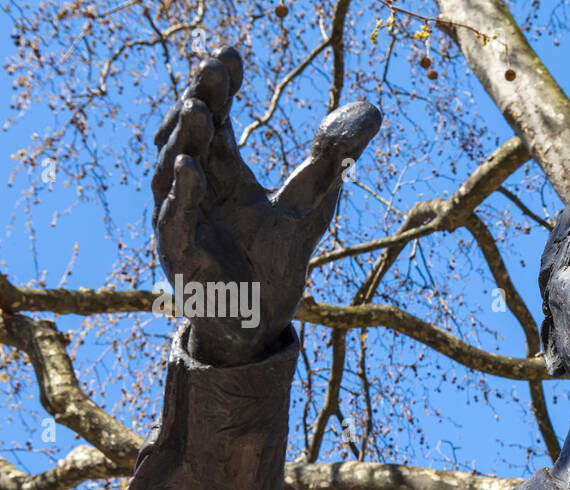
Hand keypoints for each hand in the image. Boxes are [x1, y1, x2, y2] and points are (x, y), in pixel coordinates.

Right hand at [152, 48, 381, 365]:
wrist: (256, 326)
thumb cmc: (273, 265)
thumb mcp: (308, 208)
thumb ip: (331, 162)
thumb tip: (370, 112)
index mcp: (223, 174)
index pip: (217, 118)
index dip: (220, 87)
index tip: (232, 55)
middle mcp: (195, 189)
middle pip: (190, 135)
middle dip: (199, 99)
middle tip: (212, 67)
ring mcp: (181, 219)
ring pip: (171, 170)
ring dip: (184, 139)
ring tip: (199, 107)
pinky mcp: (179, 254)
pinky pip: (174, 219)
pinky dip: (180, 194)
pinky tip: (190, 167)